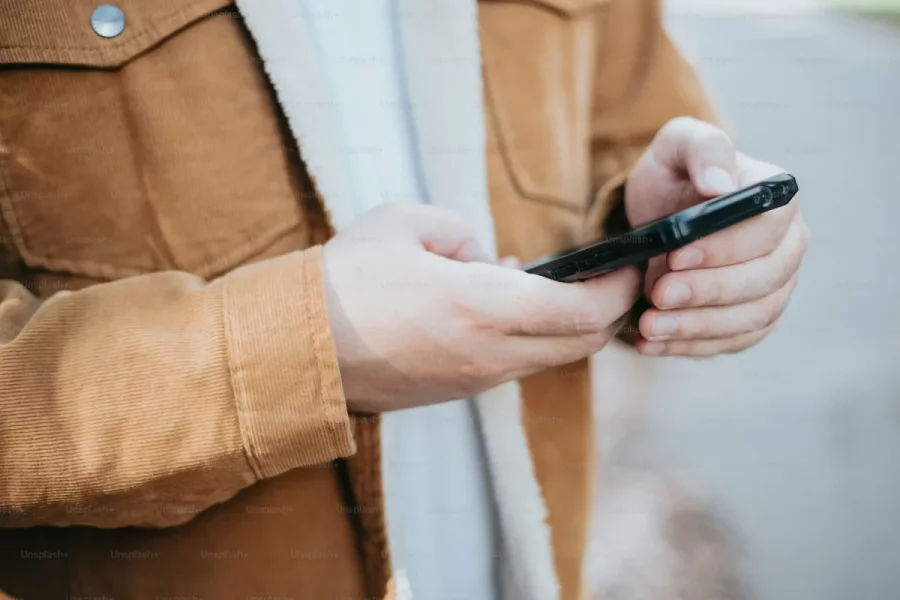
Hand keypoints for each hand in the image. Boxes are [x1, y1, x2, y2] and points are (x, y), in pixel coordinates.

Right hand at [322, 203, 640, 411]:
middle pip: (581, 344)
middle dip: (608, 312)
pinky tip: (507, 310)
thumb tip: (488, 259)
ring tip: (553, 286)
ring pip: (549, 358)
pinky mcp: (456, 392)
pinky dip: (531, 339)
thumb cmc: (346, 279)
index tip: (629, 265)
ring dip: (566, 326)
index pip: (582, 310)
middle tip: (610, 278)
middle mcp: (488, 353)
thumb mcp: (404, 223)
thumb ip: (463, 232)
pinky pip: (514, 366)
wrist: (296, 349)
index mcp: (480, 305)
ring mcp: (474, 380)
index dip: (618, 289)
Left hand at [624, 117, 809, 356]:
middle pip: (765, 279)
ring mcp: (774, 287)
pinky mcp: (752, 319)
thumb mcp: (677, 147)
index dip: (725, 247)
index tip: (675, 256)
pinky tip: (653, 345)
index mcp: (777, 199)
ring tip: (649, 325)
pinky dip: (692, 347)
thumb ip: (703, 150)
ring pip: (752, 317)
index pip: (768, 228)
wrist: (659, 217)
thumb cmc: (674, 176)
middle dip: (708, 291)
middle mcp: (788, 245)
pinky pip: (733, 342)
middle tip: (658, 295)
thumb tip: (720, 185)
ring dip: (698, 327)